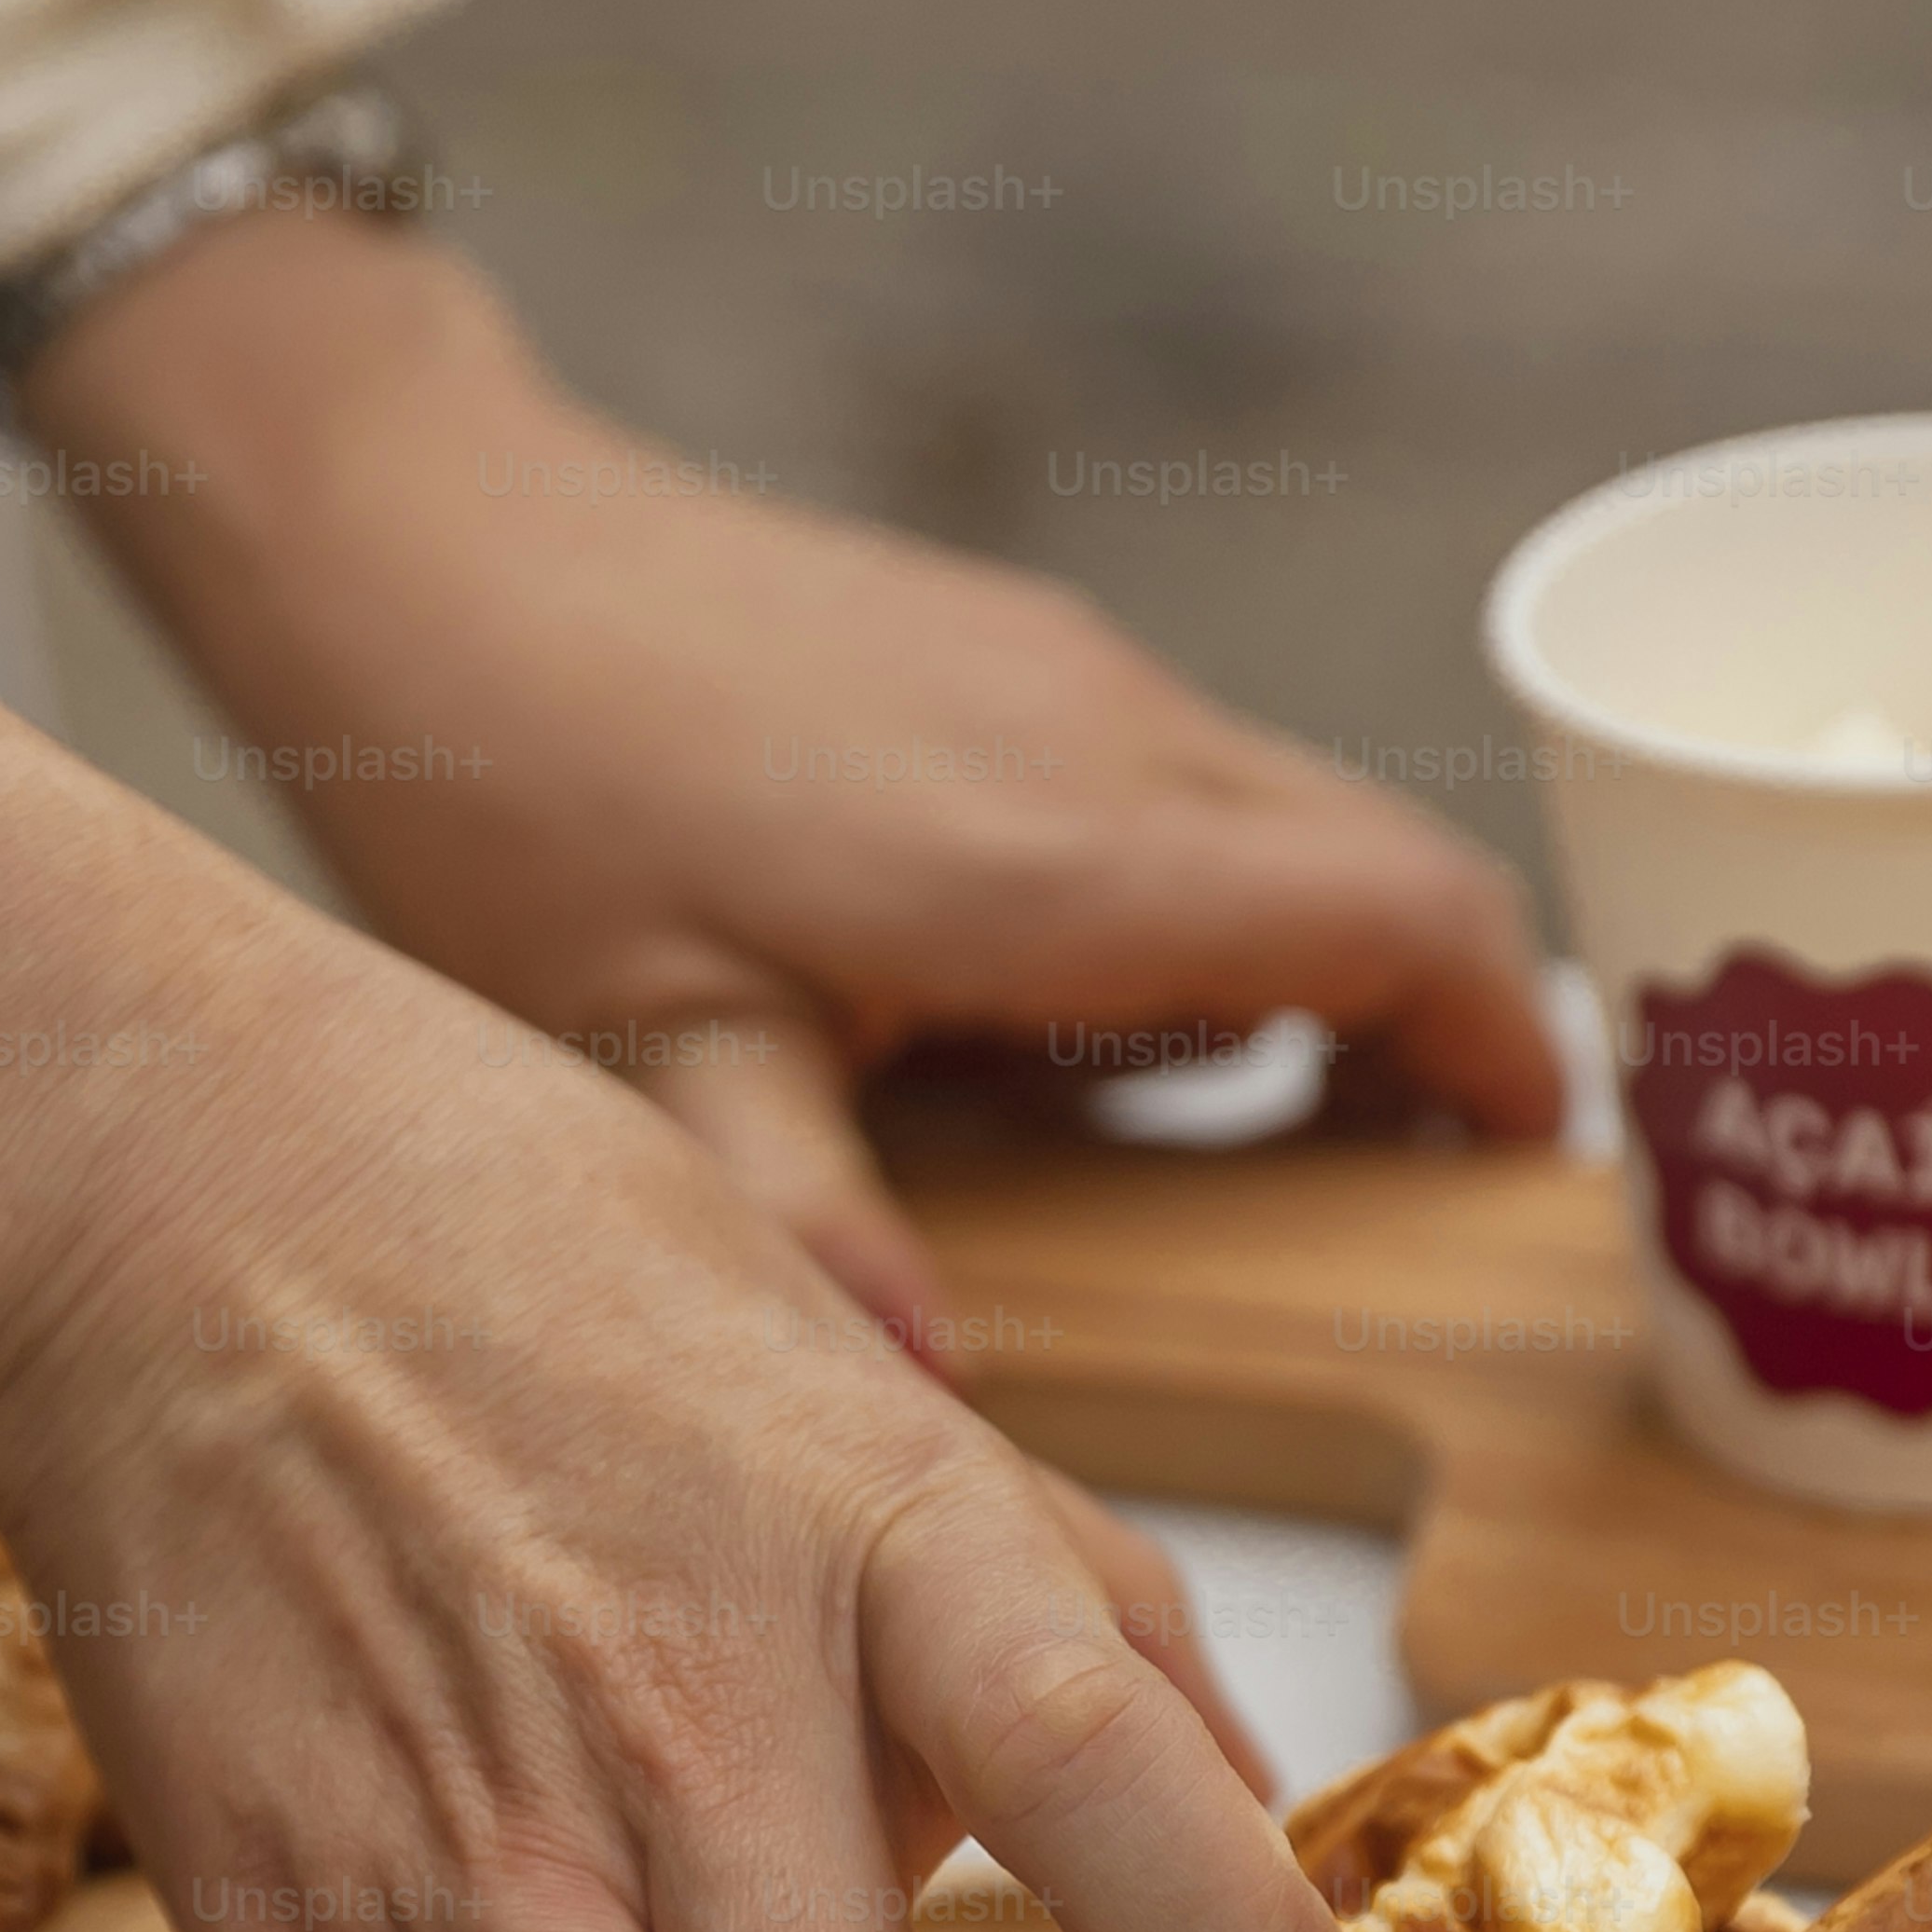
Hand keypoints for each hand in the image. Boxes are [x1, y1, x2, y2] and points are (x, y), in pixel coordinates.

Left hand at [23, 212, 1568, 1350]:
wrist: (417, 540)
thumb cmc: (515, 795)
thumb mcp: (650, 1053)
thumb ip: (811, 1224)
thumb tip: (929, 1392)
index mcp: (1056, 856)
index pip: (1407, 922)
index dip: (1500, 1048)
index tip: (1514, 1161)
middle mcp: (1098, 737)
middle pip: (1385, 863)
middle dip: (1429, 1019)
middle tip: (1387, 1182)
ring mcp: (1054, 669)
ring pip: (1281, 818)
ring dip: (1298, 963)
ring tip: (1206, 1122)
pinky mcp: (996, 641)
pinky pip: (1172, 777)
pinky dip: (1190, 897)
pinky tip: (1049, 1008)